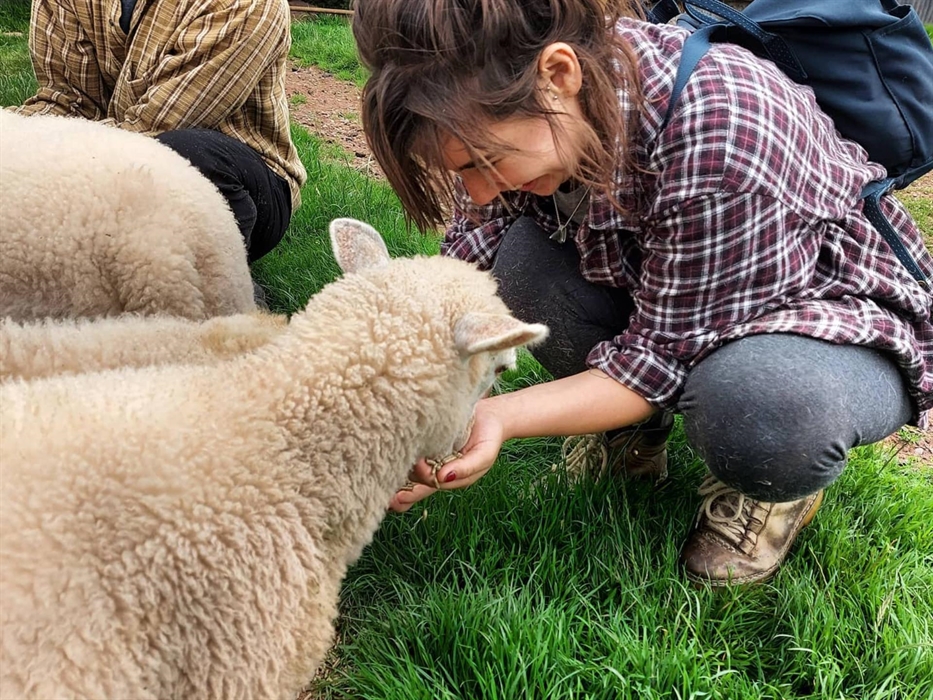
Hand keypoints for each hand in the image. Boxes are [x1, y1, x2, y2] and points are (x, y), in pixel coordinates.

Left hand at [387, 399, 507, 511]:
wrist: (491, 415)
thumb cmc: (488, 438)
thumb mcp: (483, 456)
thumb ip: (466, 468)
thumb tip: (443, 477)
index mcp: (447, 477)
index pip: (426, 488)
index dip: (412, 493)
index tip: (404, 489)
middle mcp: (434, 467)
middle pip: (412, 483)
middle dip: (400, 490)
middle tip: (389, 494)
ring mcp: (427, 453)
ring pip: (408, 466)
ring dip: (398, 468)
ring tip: (387, 465)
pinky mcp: (424, 437)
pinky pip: (409, 447)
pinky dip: (400, 452)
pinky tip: (388, 451)